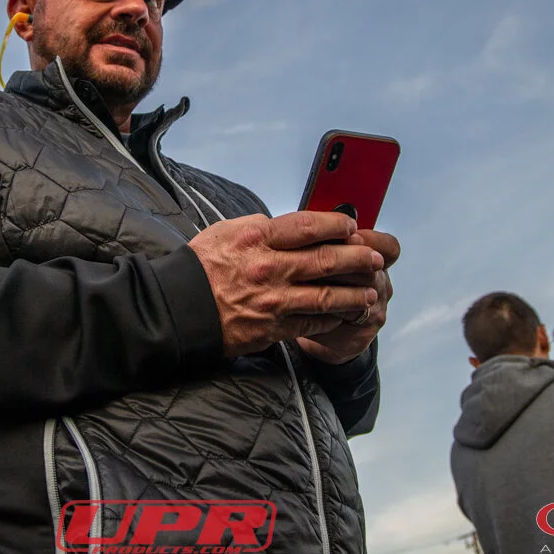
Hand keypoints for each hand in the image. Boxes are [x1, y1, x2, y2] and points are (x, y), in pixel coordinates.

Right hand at [187, 212, 383, 357]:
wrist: (179, 308)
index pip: (307, 226)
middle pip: (325, 260)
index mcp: (256, 238)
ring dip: (353, 294)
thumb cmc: (201, 266)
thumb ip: (261, 227)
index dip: (336, 225)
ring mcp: (272, 300)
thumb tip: (293, 227)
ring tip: (370, 291)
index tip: (351, 226)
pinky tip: (344, 314)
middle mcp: (268, 267)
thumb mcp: (227, 232)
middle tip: (374, 257)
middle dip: (357, 258)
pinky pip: (311, 322)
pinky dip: (332, 318)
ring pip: (326, 296)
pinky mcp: (272, 327)